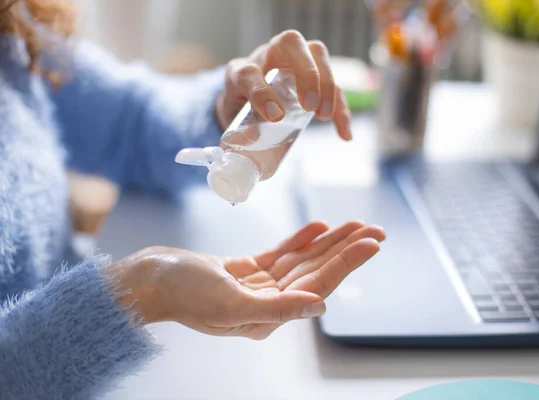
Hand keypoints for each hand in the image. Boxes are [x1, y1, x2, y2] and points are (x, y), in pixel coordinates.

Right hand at [108, 221, 384, 339]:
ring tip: (353, 224)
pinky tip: (317, 227)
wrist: (147, 279)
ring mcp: (256, 285)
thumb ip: (278, 307)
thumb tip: (320, 306)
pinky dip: (299, 240)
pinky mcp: (244, 270)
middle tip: (374, 229)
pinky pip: (280, 254)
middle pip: (315, 271)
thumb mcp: (230, 304)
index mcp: (267, 316)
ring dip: (327, 241)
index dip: (346, 262)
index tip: (371, 243)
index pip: (317, 284)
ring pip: (301, 260)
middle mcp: (267, 303)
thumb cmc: (182, 294)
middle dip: (345, 249)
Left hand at [215, 30, 351, 139]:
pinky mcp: (315, 76)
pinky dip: (341, 108)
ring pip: (317, 54)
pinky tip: (344, 134)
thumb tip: (253, 144)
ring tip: (323, 115)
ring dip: (326, 84)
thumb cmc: (240, 106)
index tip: (275, 116)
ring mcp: (295, 60)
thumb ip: (240, 130)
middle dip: (306, 73)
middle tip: (309, 105)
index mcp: (243, 67)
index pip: (250, 72)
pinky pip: (333, 84)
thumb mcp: (233, 117)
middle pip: (291, 43)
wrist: (245, 100)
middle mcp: (270, 55)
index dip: (261, 93)